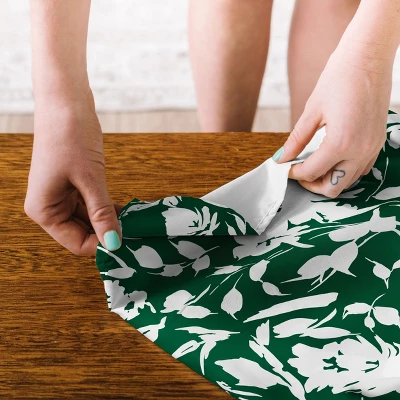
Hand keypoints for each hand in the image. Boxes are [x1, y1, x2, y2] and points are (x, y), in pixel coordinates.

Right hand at [25, 89, 121, 255]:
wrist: (66, 102)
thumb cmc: (70, 136)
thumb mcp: (90, 180)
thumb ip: (102, 213)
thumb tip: (115, 243)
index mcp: (44, 210)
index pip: (76, 243)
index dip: (102, 246)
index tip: (128, 245)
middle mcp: (49, 206)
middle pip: (82, 233)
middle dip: (107, 233)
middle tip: (135, 234)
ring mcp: (61, 195)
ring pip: (89, 220)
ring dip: (109, 221)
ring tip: (133, 222)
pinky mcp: (72, 185)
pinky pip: (91, 204)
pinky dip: (106, 208)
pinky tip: (124, 210)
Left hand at [274, 44, 392, 197]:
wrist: (368, 55)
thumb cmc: (339, 77)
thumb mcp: (312, 111)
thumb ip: (296, 140)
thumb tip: (281, 157)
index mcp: (341, 143)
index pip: (311, 172)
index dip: (294, 173)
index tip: (285, 168)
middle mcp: (360, 150)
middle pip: (333, 187)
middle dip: (312, 185)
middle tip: (298, 172)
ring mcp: (372, 148)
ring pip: (349, 181)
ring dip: (329, 180)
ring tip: (312, 165)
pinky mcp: (378, 142)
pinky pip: (361, 169)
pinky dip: (344, 171)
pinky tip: (331, 159)